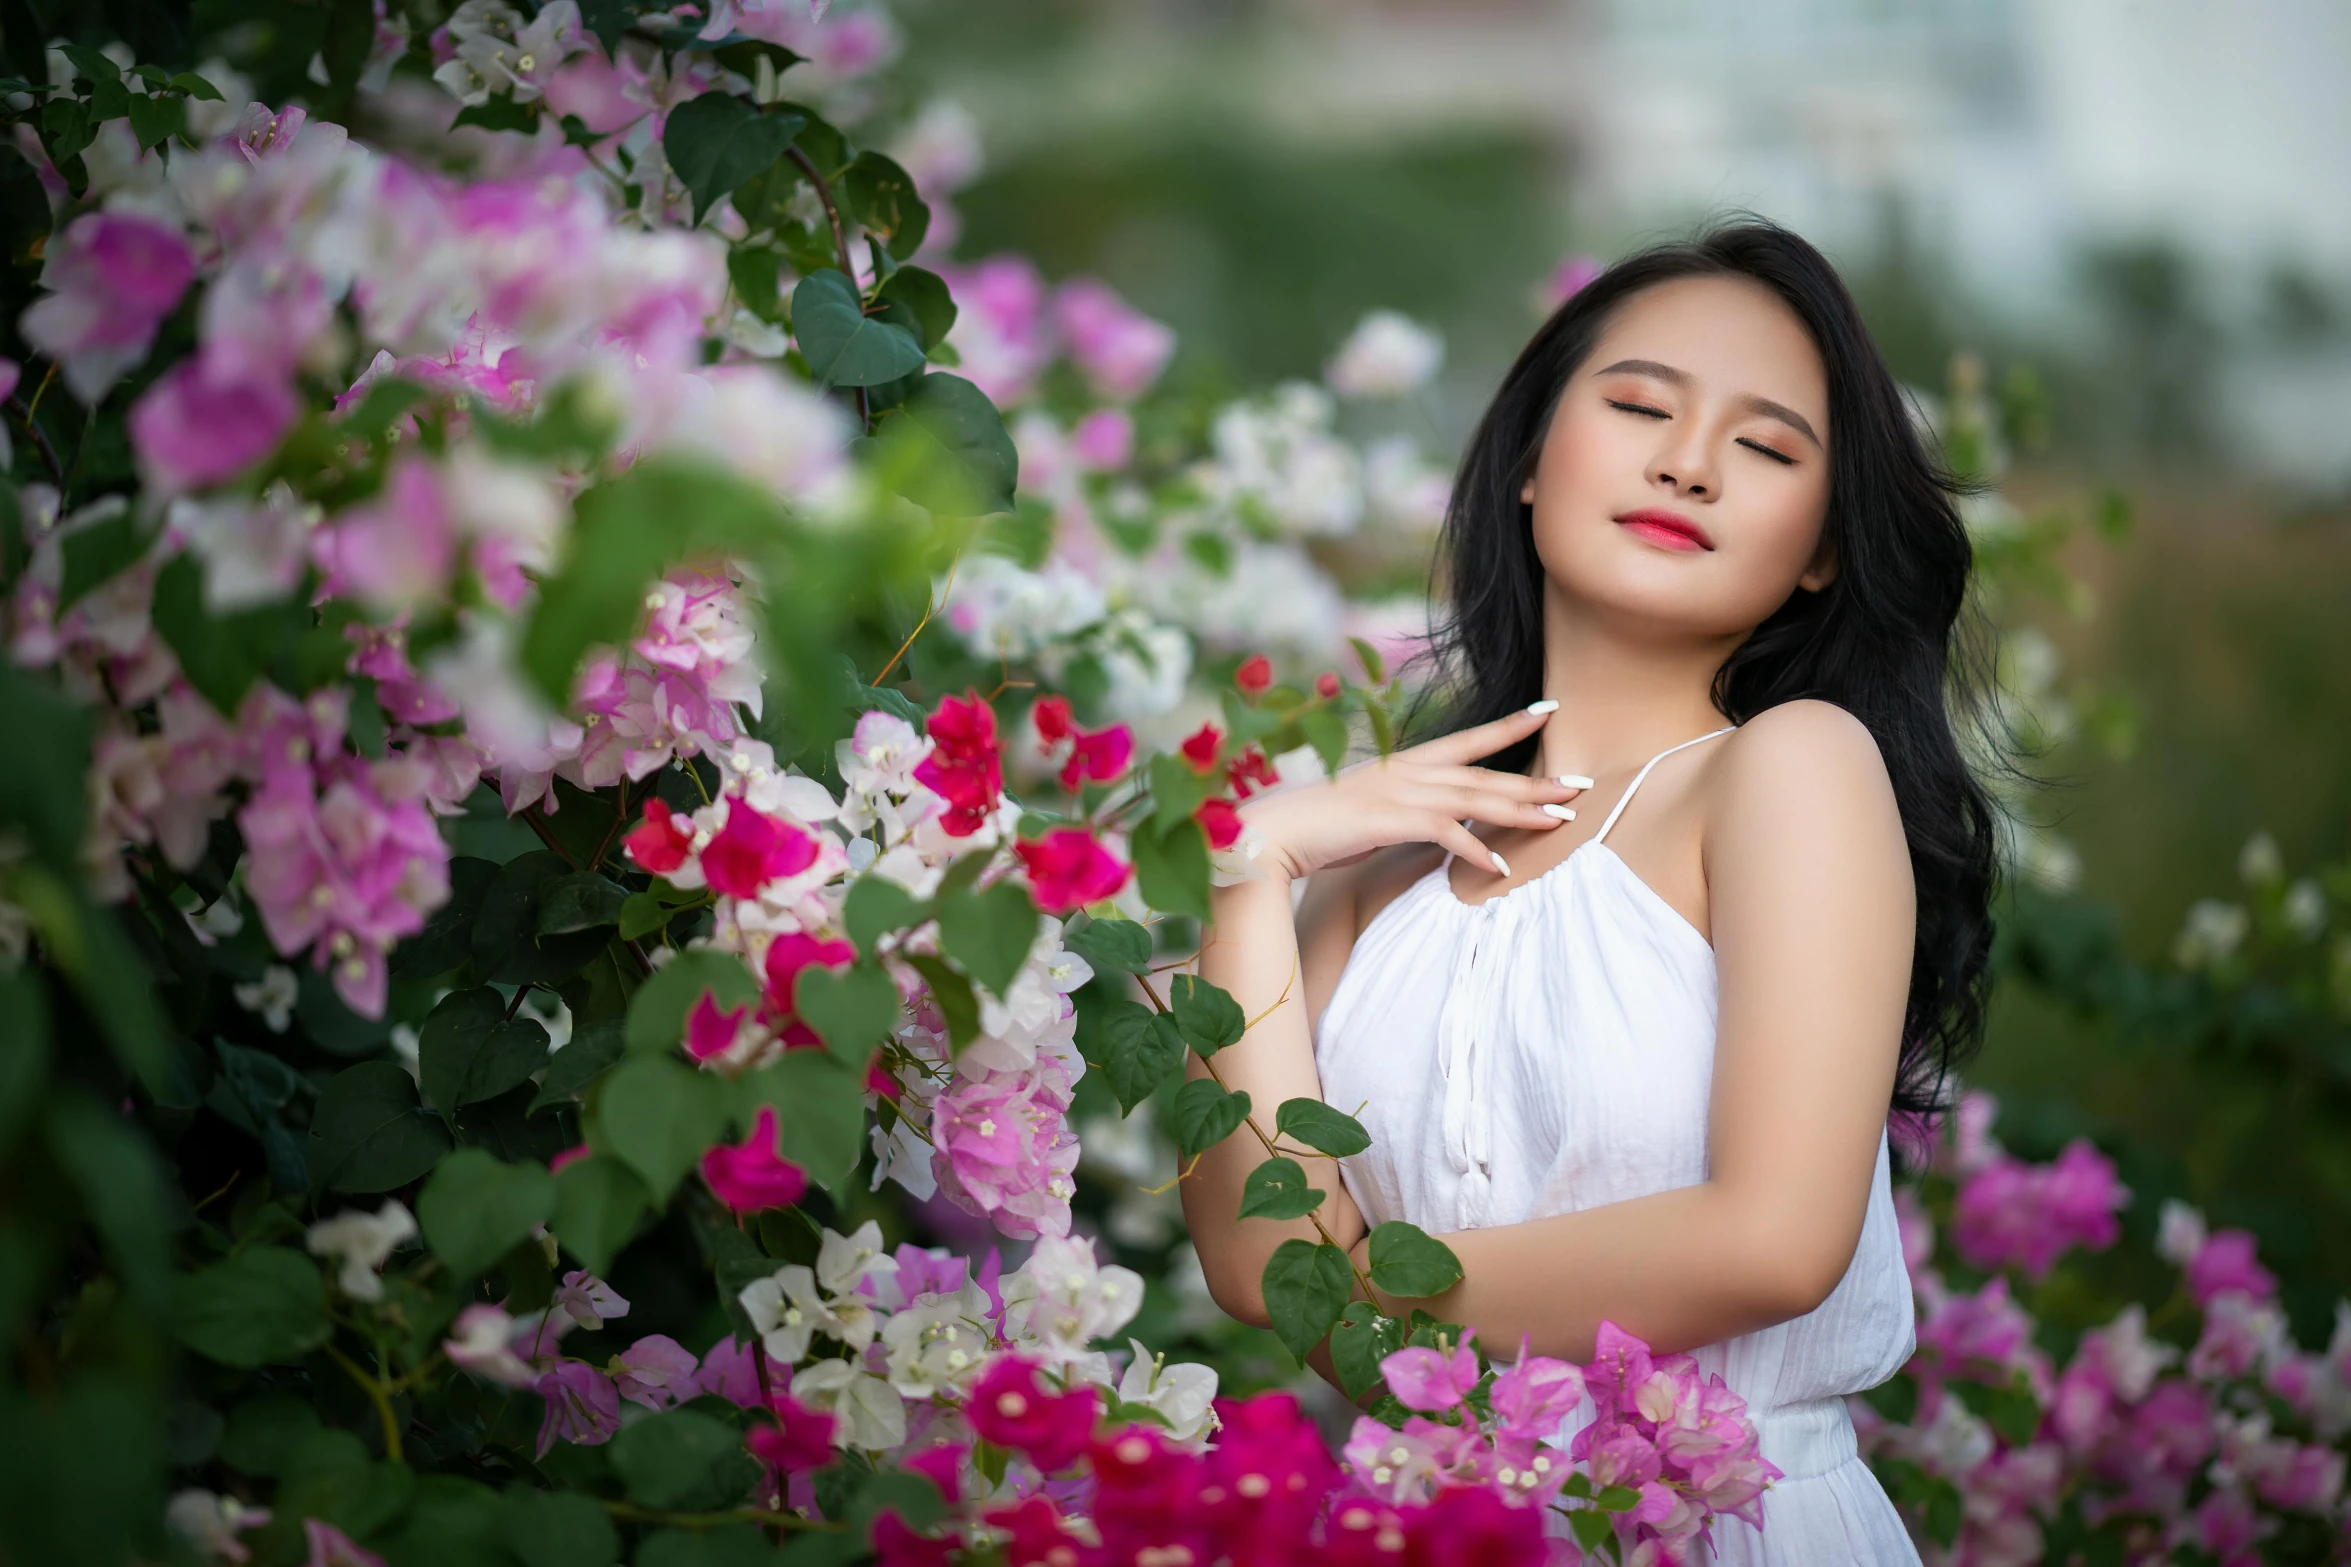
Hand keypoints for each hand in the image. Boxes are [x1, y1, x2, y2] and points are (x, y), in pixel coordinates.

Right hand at [1237, 702, 1589, 881]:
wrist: (1277, 832)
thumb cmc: (1319, 826)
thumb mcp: (1372, 811)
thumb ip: (1408, 812)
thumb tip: (1436, 827)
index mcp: (1407, 763)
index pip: (1470, 739)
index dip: (1511, 725)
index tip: (1548, 710)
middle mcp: (1411, 771)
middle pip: (1486, 774)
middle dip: (1537, 780)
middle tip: (1581, 786)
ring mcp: (1402, 793)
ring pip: (1476, 798)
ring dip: (1522, 811)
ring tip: (1561, 821)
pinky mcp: (1392, 821)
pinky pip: (1446, 835)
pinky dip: (1474, 852)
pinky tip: (1498, 868)